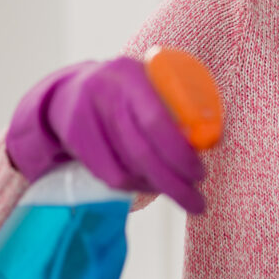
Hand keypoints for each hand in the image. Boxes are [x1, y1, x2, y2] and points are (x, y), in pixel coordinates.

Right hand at [5, 57, 206, 212]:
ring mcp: (84, 119)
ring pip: (125, 168)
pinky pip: (109, 175)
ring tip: (181, 194)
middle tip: (198, 202)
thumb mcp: (148, 81)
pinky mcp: (74, 141)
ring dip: (158, 187)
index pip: (156, 121)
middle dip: (174, 182)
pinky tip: (153, 187)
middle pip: (141, 151)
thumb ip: (174, 102)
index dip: (180, 153)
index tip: (201, 173)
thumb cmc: (126, 89)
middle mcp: (105, 96)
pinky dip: (136, 186)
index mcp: (130, 76)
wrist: (68, 90)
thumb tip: (209, 139)